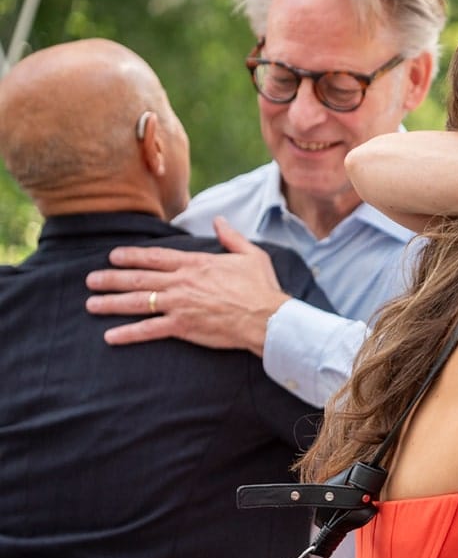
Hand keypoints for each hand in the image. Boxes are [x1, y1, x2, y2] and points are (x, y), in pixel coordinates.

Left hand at [84, 217, 291, 353]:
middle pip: (138, 278)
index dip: (131, 256)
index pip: (155, 257)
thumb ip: (231, 237)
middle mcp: (181, 282)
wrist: (266, 318)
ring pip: (137, 302)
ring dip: (111, 303)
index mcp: (195, 263)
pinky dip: (128, 333)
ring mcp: (179, 304)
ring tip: (92, 304)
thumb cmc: (261, 287)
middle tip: (91, 280)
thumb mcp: (251, 255)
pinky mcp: (182, 326)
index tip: (113, 256)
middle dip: (111, 278)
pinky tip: (110, 336)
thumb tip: (219, 221)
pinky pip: (149, 329)